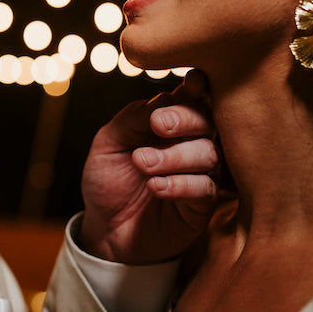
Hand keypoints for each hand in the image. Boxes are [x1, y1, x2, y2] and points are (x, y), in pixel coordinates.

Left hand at [78, 72, 218, 264]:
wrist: (104, 228)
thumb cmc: (109, 180)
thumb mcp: (108, 143)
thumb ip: (132, 119)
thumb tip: (162, 99)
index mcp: (169, 123)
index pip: (191, 99)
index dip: (195, 89)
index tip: (190, 83)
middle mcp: (189, 144)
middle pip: (207, 121)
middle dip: (185, 118)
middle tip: (158, 125)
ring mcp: (199, 174)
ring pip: (208, 154)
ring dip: (174, 156)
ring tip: (142, 164)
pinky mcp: (201, 206)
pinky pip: (204, 188)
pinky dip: (180, 184)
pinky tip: (155, 186)